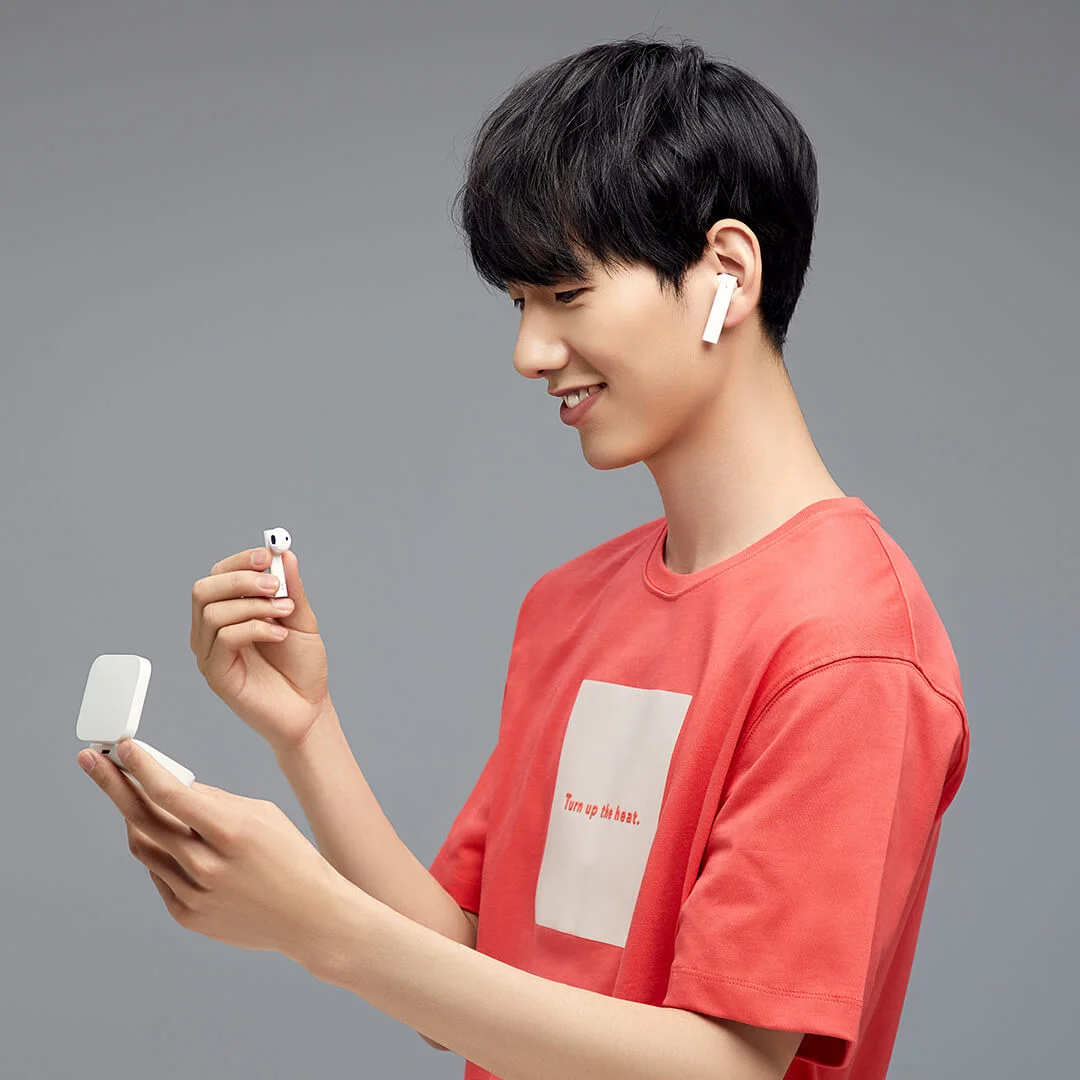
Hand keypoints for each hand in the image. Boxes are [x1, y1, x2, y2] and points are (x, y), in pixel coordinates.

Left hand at [78, 738, 351, 964]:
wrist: (310, 917)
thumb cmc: (292, 858)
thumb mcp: (263, 814)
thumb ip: (216, 802)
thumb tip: (174, 789)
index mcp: (232, 832)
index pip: (172, 793)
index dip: (142, 768)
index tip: (123, 747)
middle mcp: (207, 865)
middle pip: (142, 818)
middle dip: (112, 784)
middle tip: (91, 760)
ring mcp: (194, 894)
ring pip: (144, 847)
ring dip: (134, 817)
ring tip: (132, 796)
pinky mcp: (187, 916)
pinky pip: (159, 875)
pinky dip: (159, 852)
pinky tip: (169, 841)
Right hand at [191, 545, 330, 753]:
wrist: (310, 710)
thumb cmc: (302, 667)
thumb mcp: (301, 619)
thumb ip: (291, 588)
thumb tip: (284, 553)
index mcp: (229, 613)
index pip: (218, 575)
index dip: (240, 561)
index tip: (269, 555)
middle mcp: (212, 632)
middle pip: (204, 589)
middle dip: (241, 579)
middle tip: (276, 585)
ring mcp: (211, 653)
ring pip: (213, 612)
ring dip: (255, 606)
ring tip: (286, 614)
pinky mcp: (216, 674)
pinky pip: (225, 639)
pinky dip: (255, 628)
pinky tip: (279, 636)